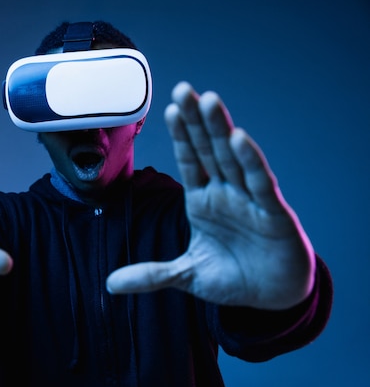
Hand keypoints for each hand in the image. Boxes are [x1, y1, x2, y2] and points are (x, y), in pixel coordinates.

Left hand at [107, 82, 314, 309]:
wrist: (273, 297)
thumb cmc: (232, 278)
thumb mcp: (187, 275)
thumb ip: (151, 275)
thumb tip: (110, 284)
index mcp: (203, 201)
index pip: (190, 161)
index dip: (181, 136)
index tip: (169, 109)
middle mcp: (226, 193)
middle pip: (209, 150)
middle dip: (196, 121)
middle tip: (183, 89)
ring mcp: (250, 201)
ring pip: (233, 158)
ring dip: (221, 130)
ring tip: (209, 100)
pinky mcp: (274, 214)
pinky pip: (261, 184)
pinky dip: (250, 162)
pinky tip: (239, 139)